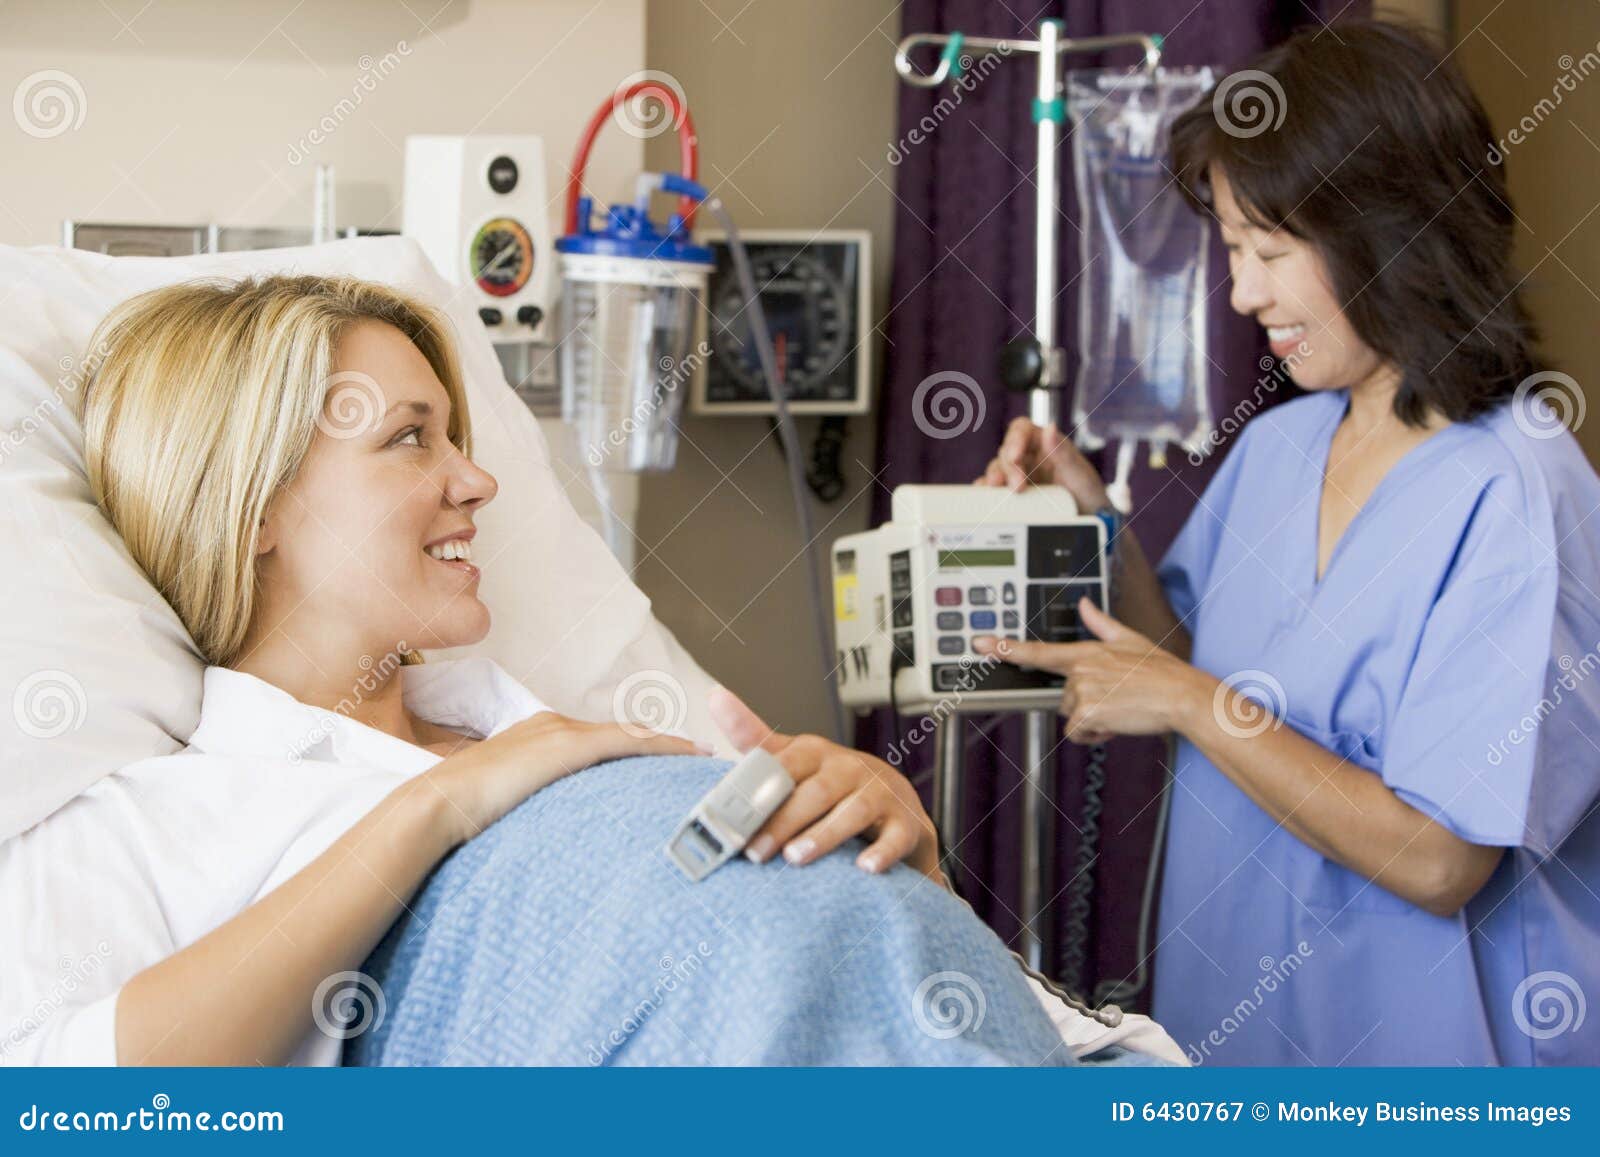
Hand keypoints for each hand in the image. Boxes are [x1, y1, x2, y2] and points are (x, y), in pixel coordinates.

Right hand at [422, 710, 704, 844]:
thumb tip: (543, 839)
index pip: (596, 740)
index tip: (660, 759)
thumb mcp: (502, 805)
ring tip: (699, 759)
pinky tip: (688, 755)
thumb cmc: (459, 815)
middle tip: (694, 759)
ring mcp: (561, 732)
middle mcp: (552, 726)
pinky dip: (662, 747)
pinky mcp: (570, 746)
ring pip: (630, 735)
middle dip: (657, 746)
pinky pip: (629, 742)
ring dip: (667, 748)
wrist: (438, 805)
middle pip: (619, 734)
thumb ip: (528, 809)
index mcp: (535, 736)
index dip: (632, 749)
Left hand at [707, 686, 943, 884]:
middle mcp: (850, 768)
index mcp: (817, 753)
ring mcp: (880, 794)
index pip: (786, 765)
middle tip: (755, 851)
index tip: (732, 815)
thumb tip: (715, 698)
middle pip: (816, 792)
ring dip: (824, 835)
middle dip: (783, 821)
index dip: (758, 790)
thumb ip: (756, 738)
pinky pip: (895, 837)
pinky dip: (882, 852)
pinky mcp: (906, 823)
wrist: (897, 804)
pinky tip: (864, 868)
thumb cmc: (835, 784)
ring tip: (796, 857)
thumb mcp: (796, 759)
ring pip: (853, 812)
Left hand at [974, 600, 1215, 742]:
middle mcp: (1080, 669)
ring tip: (1120, 710)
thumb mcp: (1129, 639)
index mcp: (1087, 651)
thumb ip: (1101, 623)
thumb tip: (1086, 604)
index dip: (1006, 647)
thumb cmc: (1161, 671)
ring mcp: (1082, 690)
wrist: (1180, 695)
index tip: (979, 643)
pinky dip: (1094, 735)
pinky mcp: (1087, 712)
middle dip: (1085, 705)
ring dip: (1092, 721)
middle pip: (1063, 697)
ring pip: (1071, 717)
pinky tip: (1116, 724)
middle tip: (1115, 699)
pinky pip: (1077, 733)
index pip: (1038, 650)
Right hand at [976, 417, 1109, 511]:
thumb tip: (1049, 428)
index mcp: (1045, 445)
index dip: (1014, 439)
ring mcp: (1020, 477)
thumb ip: (1063, 453)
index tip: (1015, 455)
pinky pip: (993, 490)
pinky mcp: (1012, 496)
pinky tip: (988, 498)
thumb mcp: (1079, 475)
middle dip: (1009, 468)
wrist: (1090, 524)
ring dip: (995, 478)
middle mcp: (1029, 458)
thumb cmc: (1088, 496)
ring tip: (998, 490)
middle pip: (1006, 452)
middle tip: (1018, 487)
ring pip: (997, 469)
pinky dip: (986, 492)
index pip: (1022, 430)